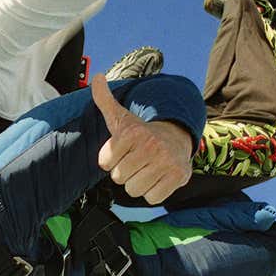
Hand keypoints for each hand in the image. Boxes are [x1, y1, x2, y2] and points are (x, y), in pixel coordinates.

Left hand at [91, 75, 191, 204]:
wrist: (175, 138)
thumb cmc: (141, 132)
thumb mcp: (120, 116)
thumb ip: (104, 99)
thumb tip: (97, 77)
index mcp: (133, 132)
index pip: (105, 163)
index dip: (111, 160)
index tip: (123, 150)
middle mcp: (151, 145)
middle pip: (119, 178)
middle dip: (124, 172)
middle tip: (136, 160)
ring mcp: (166, 161)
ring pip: (134, 190)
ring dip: (137, 183)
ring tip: (146, 168)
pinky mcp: (179, 176)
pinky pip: (152, 198)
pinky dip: (153, 192)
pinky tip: (157, 177)